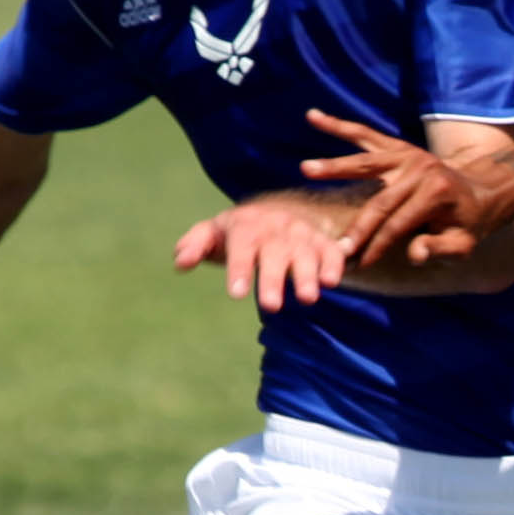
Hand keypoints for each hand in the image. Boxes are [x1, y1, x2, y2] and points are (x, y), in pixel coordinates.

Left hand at [175, 192, 355, 312]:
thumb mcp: (215, 232)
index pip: (242, 246)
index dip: (239, 269)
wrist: (281, 208)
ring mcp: (301, 234)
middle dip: (274, 279)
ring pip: (306, 253)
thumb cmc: (240, 231)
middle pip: (275, 253)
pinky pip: (331, 251)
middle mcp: (275, 228)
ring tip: (307, 299)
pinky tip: (331, 282)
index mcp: (246, 225)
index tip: (235, 294)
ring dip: (307, 275)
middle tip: (270, 306)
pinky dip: (334, 265)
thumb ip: (196, 244)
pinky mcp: (323, 242)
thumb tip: (180, 262)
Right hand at [301, 109, 510, 264]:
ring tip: (306, 169)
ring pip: (365, 161)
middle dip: (356, 225)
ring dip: (335, 166)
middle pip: (379, 200)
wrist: (479, 191)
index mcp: (436, 193)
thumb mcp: (463, 244)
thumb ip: (440, 249)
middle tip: (332, 245)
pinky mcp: (398, 147)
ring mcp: (408, 154)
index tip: (354, 263)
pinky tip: (313, 116)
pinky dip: (338, 126)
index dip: (376, 245)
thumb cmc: (467, 224)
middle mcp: (421, 169)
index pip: (399, 223)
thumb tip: (414, 254)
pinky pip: (364, 135)